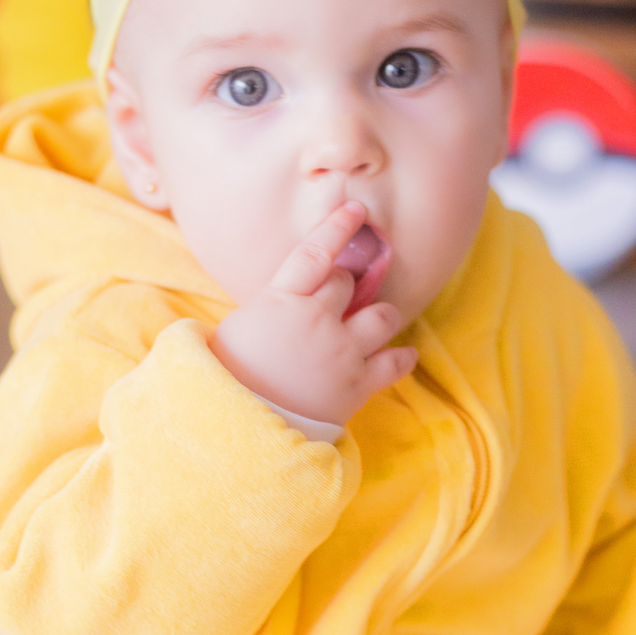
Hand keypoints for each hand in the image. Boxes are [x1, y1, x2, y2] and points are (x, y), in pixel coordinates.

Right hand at [210, 201, 416, 426]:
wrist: (244, 426)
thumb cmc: (234, 374)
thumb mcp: (243, 325)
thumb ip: (277, 303)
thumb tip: (294, 291)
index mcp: (282, 301)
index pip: (316, 252)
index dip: (337, 226)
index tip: (356, 208)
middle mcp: (317, 320)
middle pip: (347, 283)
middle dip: (343, 289)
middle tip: (332, 305)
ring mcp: (341, 352)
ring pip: (383, 316)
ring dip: (380, 316)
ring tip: (371, 325)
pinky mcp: (358, 384)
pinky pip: (396, 362)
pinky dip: (402, 357)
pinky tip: (402, 354)